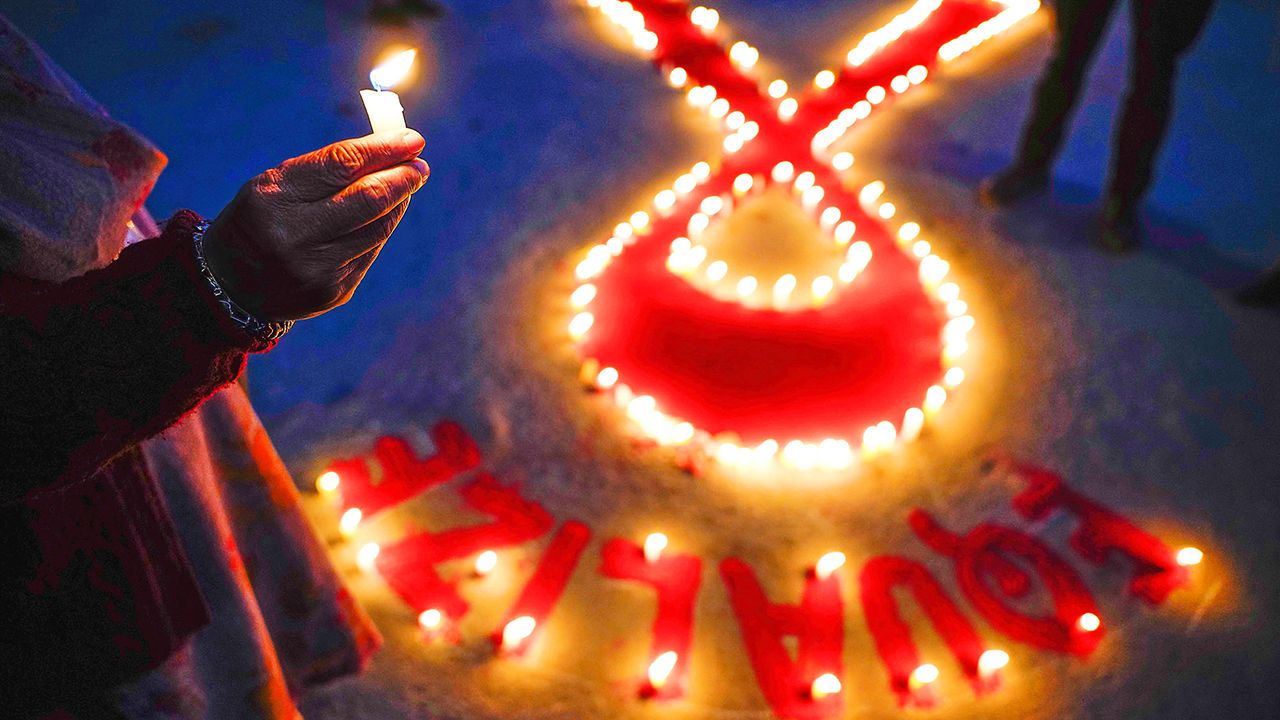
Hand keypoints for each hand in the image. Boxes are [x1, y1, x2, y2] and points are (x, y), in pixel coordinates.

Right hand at [202, 130, 428, 321]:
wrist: (230, 286)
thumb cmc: (259, 219)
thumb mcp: (275, 185)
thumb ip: (328, 169)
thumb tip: (390, 152)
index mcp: (273, 198)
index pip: (342, 165)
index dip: (383, 149)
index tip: (411, 139)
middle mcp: (295, 236)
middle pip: (368, 199)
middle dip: (402, 177)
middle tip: (419, 164)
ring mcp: (317, 269)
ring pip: (378, 227)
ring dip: (398, 201)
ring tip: (407, 182)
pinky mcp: (334, 291)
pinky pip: (371, 250)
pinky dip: (382, 227)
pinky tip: (386, 213)